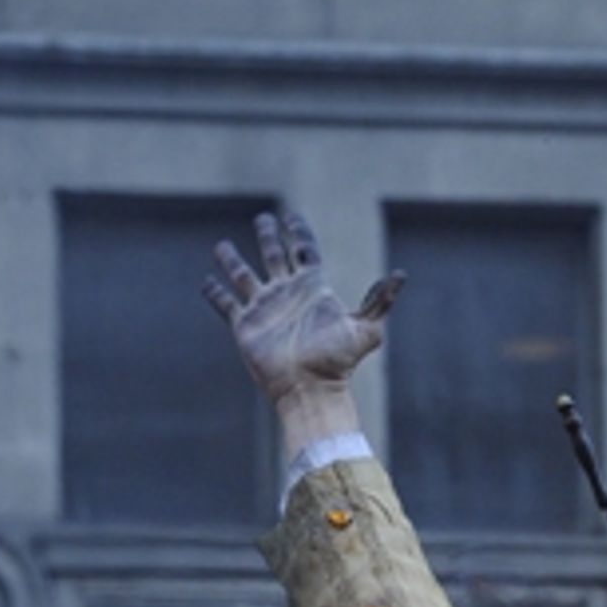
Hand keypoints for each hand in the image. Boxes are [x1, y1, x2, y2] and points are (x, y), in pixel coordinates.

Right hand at [202, 211, 403, 448]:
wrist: (309, 390)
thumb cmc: (337, 363)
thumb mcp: (365, 329)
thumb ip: (379, 301)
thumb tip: (400, 275)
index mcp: (312, 289)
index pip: (304, 250)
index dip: (299, 231)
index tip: (292, 217)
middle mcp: (287, 295)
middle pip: (275, 256)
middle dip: (268, 237)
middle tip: (264, 219)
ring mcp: (264, 310)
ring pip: (244, 276)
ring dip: (232, 260)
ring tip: (221, 246)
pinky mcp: (245, 327)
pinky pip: (226, 304)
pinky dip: (215, 293)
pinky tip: (207, 281)